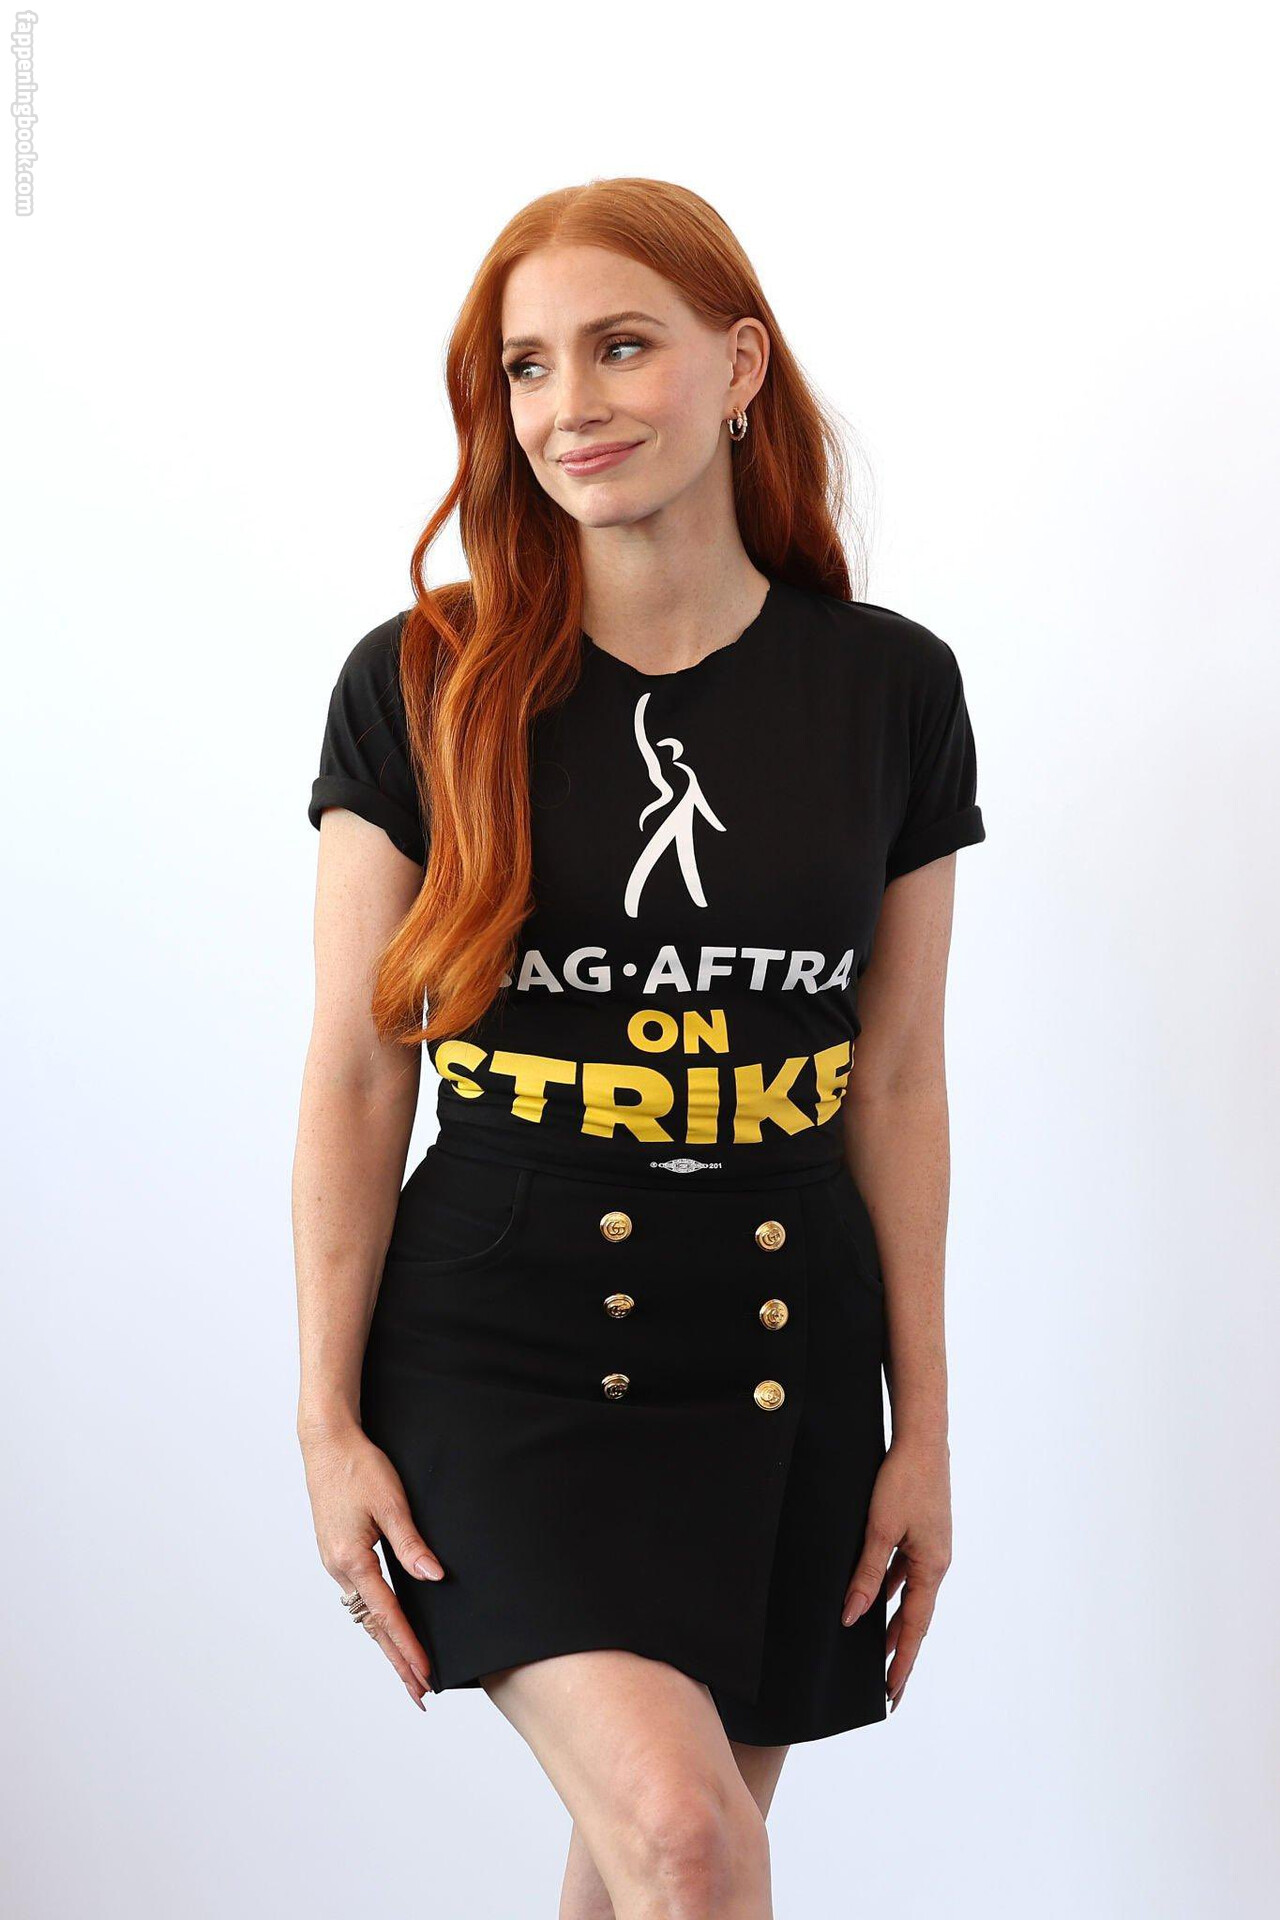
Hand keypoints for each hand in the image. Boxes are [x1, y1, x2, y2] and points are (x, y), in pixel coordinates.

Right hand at [299, 1418, 444, 1709]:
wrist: (326, 1441)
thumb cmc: (359, 1466)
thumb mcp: (391, 1503)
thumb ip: (412, 1544)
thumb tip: (435, 1578)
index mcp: (351, 1560)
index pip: (387, 1616)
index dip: (409, 1648)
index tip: (427, 1676)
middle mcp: (338, 1568)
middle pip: (372, 1626)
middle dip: (397, 1660)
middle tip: (420, 1694)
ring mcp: (334, 1561)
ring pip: (364, 1614)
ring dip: (386, 1641)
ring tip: (409, 1668)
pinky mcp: (336, 1552)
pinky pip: (359, 1596)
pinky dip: (376, 1618)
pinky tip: (388, 1624)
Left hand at [840, 1435, 952, 1712]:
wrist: (921, 1439)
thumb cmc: (903, 1480)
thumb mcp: (879, 1530)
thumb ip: (867, 1574)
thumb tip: (853, 1616)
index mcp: (932, 1567)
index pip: (915, 1627)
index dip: (901, 1660)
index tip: (892, 1693)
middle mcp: (936, 1562)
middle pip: (916, 1616)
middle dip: (900, 1651)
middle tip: (886, 1686)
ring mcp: (930, 1547)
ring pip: (910, 1594)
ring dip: (894, 1621)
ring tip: (877, 1651)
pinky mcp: (922, 1532)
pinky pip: (905, 1571)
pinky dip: (892, 1589)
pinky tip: (877, 1597)